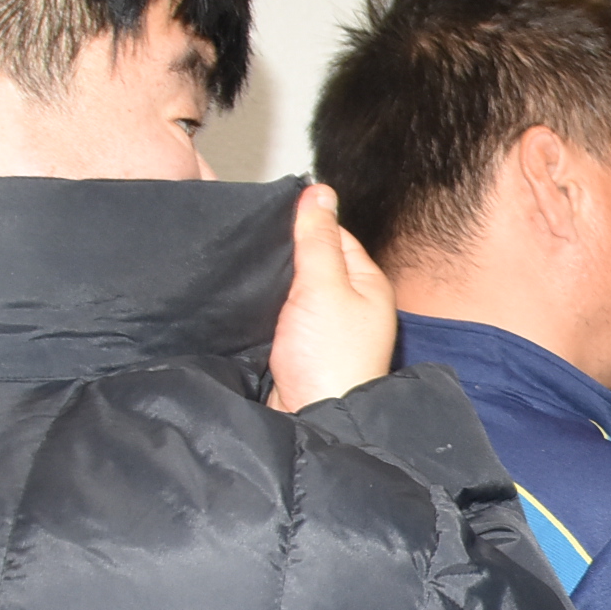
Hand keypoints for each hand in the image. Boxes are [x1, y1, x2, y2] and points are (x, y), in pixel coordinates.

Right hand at [268, 184, 395, 412]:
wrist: (316, 418)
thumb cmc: (330, 356)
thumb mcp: (324, 285)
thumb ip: (318, 239)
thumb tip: (320, 191)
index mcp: (368, 284)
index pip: (336, 235)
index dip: (306, 222)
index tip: (269, 213)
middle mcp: (353, 304)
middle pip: (315, 261)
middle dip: (286, 251)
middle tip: (249, 239)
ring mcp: (329, 328)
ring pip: (298, 289)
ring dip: (275, 280)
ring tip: (243, 265)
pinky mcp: (304, 348)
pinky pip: (285, 315)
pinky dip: (269, 306)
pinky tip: (247, 299)